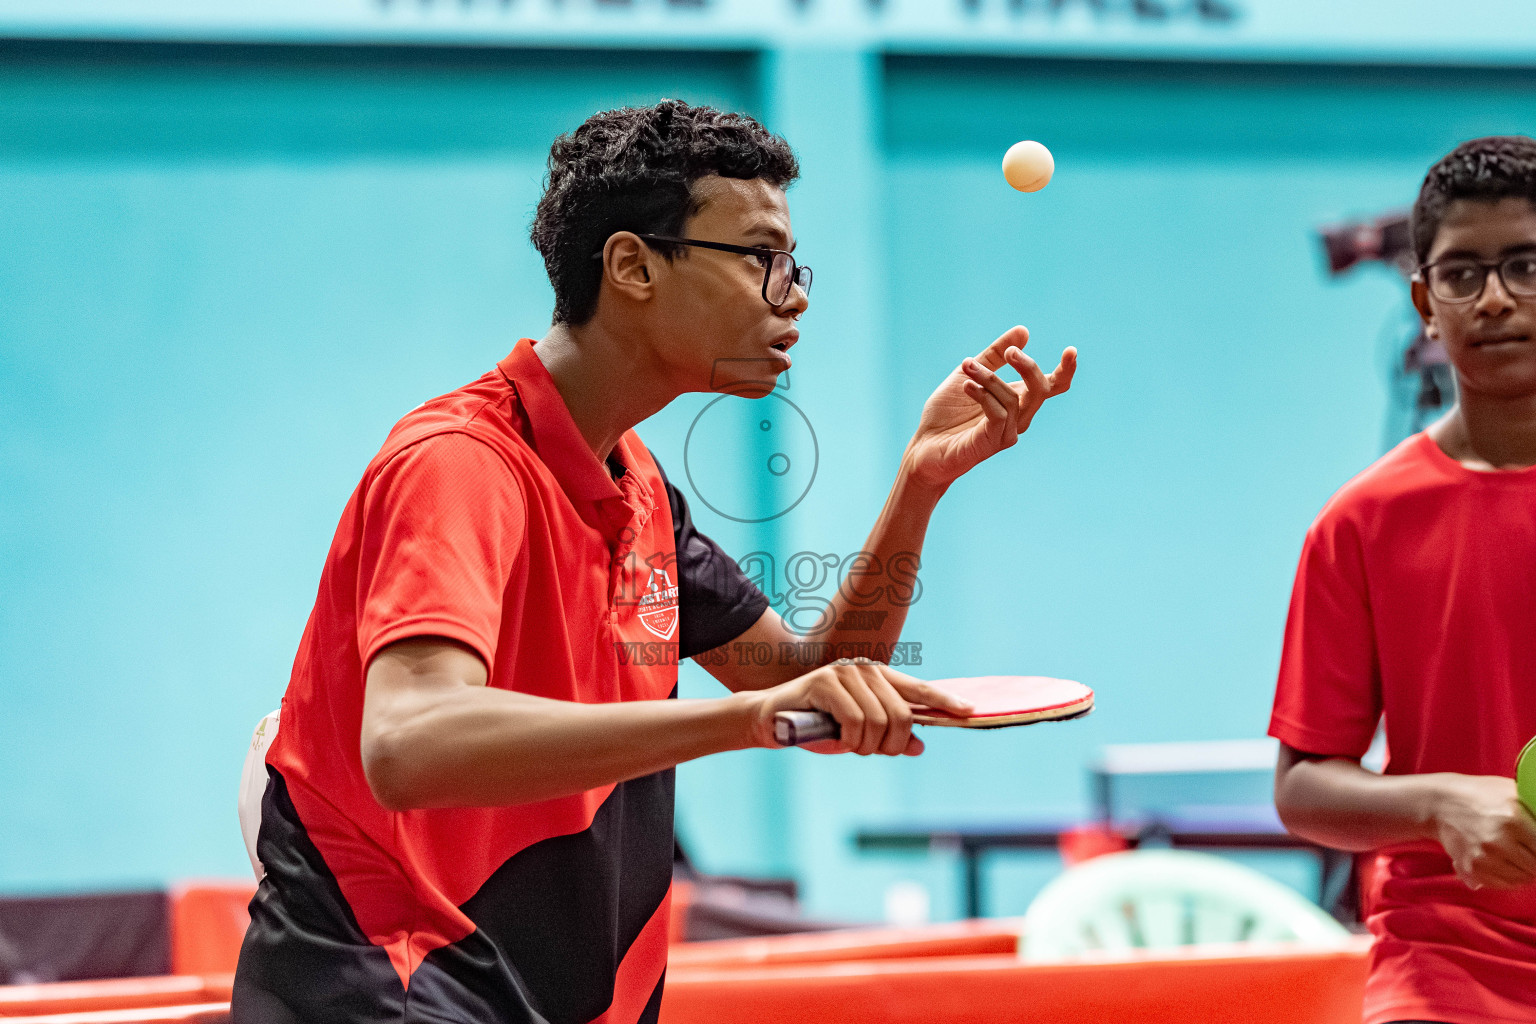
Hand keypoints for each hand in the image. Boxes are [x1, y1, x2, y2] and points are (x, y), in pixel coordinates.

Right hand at [742, 659, 974, 756]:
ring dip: (865, 746)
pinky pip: (856, 721)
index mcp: (877, 679)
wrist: (771, 722)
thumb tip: (919, 746)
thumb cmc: (816, 728)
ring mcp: (846, 673)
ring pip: (880, 721)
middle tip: (868, 752)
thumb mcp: (857, 738)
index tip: (969, 711)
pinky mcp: (827, 681)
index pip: (918, 689)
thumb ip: (887, 738)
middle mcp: (865, 670)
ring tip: (847, 745)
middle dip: (890, 745)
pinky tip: (836, 738)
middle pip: (902, 715)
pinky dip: (849, 740)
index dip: (944, 700)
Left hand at [904, 327, 1075, 488]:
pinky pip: (998, 414)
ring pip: (1013, 398)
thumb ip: (994, 355)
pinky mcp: (991, 443)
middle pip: (1041, 390)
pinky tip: (966, 386)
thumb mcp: (970, 373)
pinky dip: (983, 395)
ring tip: (967, 367)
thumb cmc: (948, 413)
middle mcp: (1018, 418)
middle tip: (1010, 353)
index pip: (1052, 386)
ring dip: (989, 377)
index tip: (1071, 350)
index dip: (1066, 370)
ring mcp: (1007, 433)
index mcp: (1018, 400)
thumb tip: (1024, 331)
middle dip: (1028, 367)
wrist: (924, 445)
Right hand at [1430, 774, 1535, 889]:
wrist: (1439, 803)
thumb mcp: (1514, 792)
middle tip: (1529, 849)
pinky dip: (1511, 877)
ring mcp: (1485, 858)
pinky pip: (1506, 884)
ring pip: (1525, 878)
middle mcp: (1500, 841)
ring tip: (1517, 853)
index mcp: (1514, 819)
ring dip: (1527, 870)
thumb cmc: (1482, 795)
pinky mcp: (1473, 870)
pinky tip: (1505, 861)